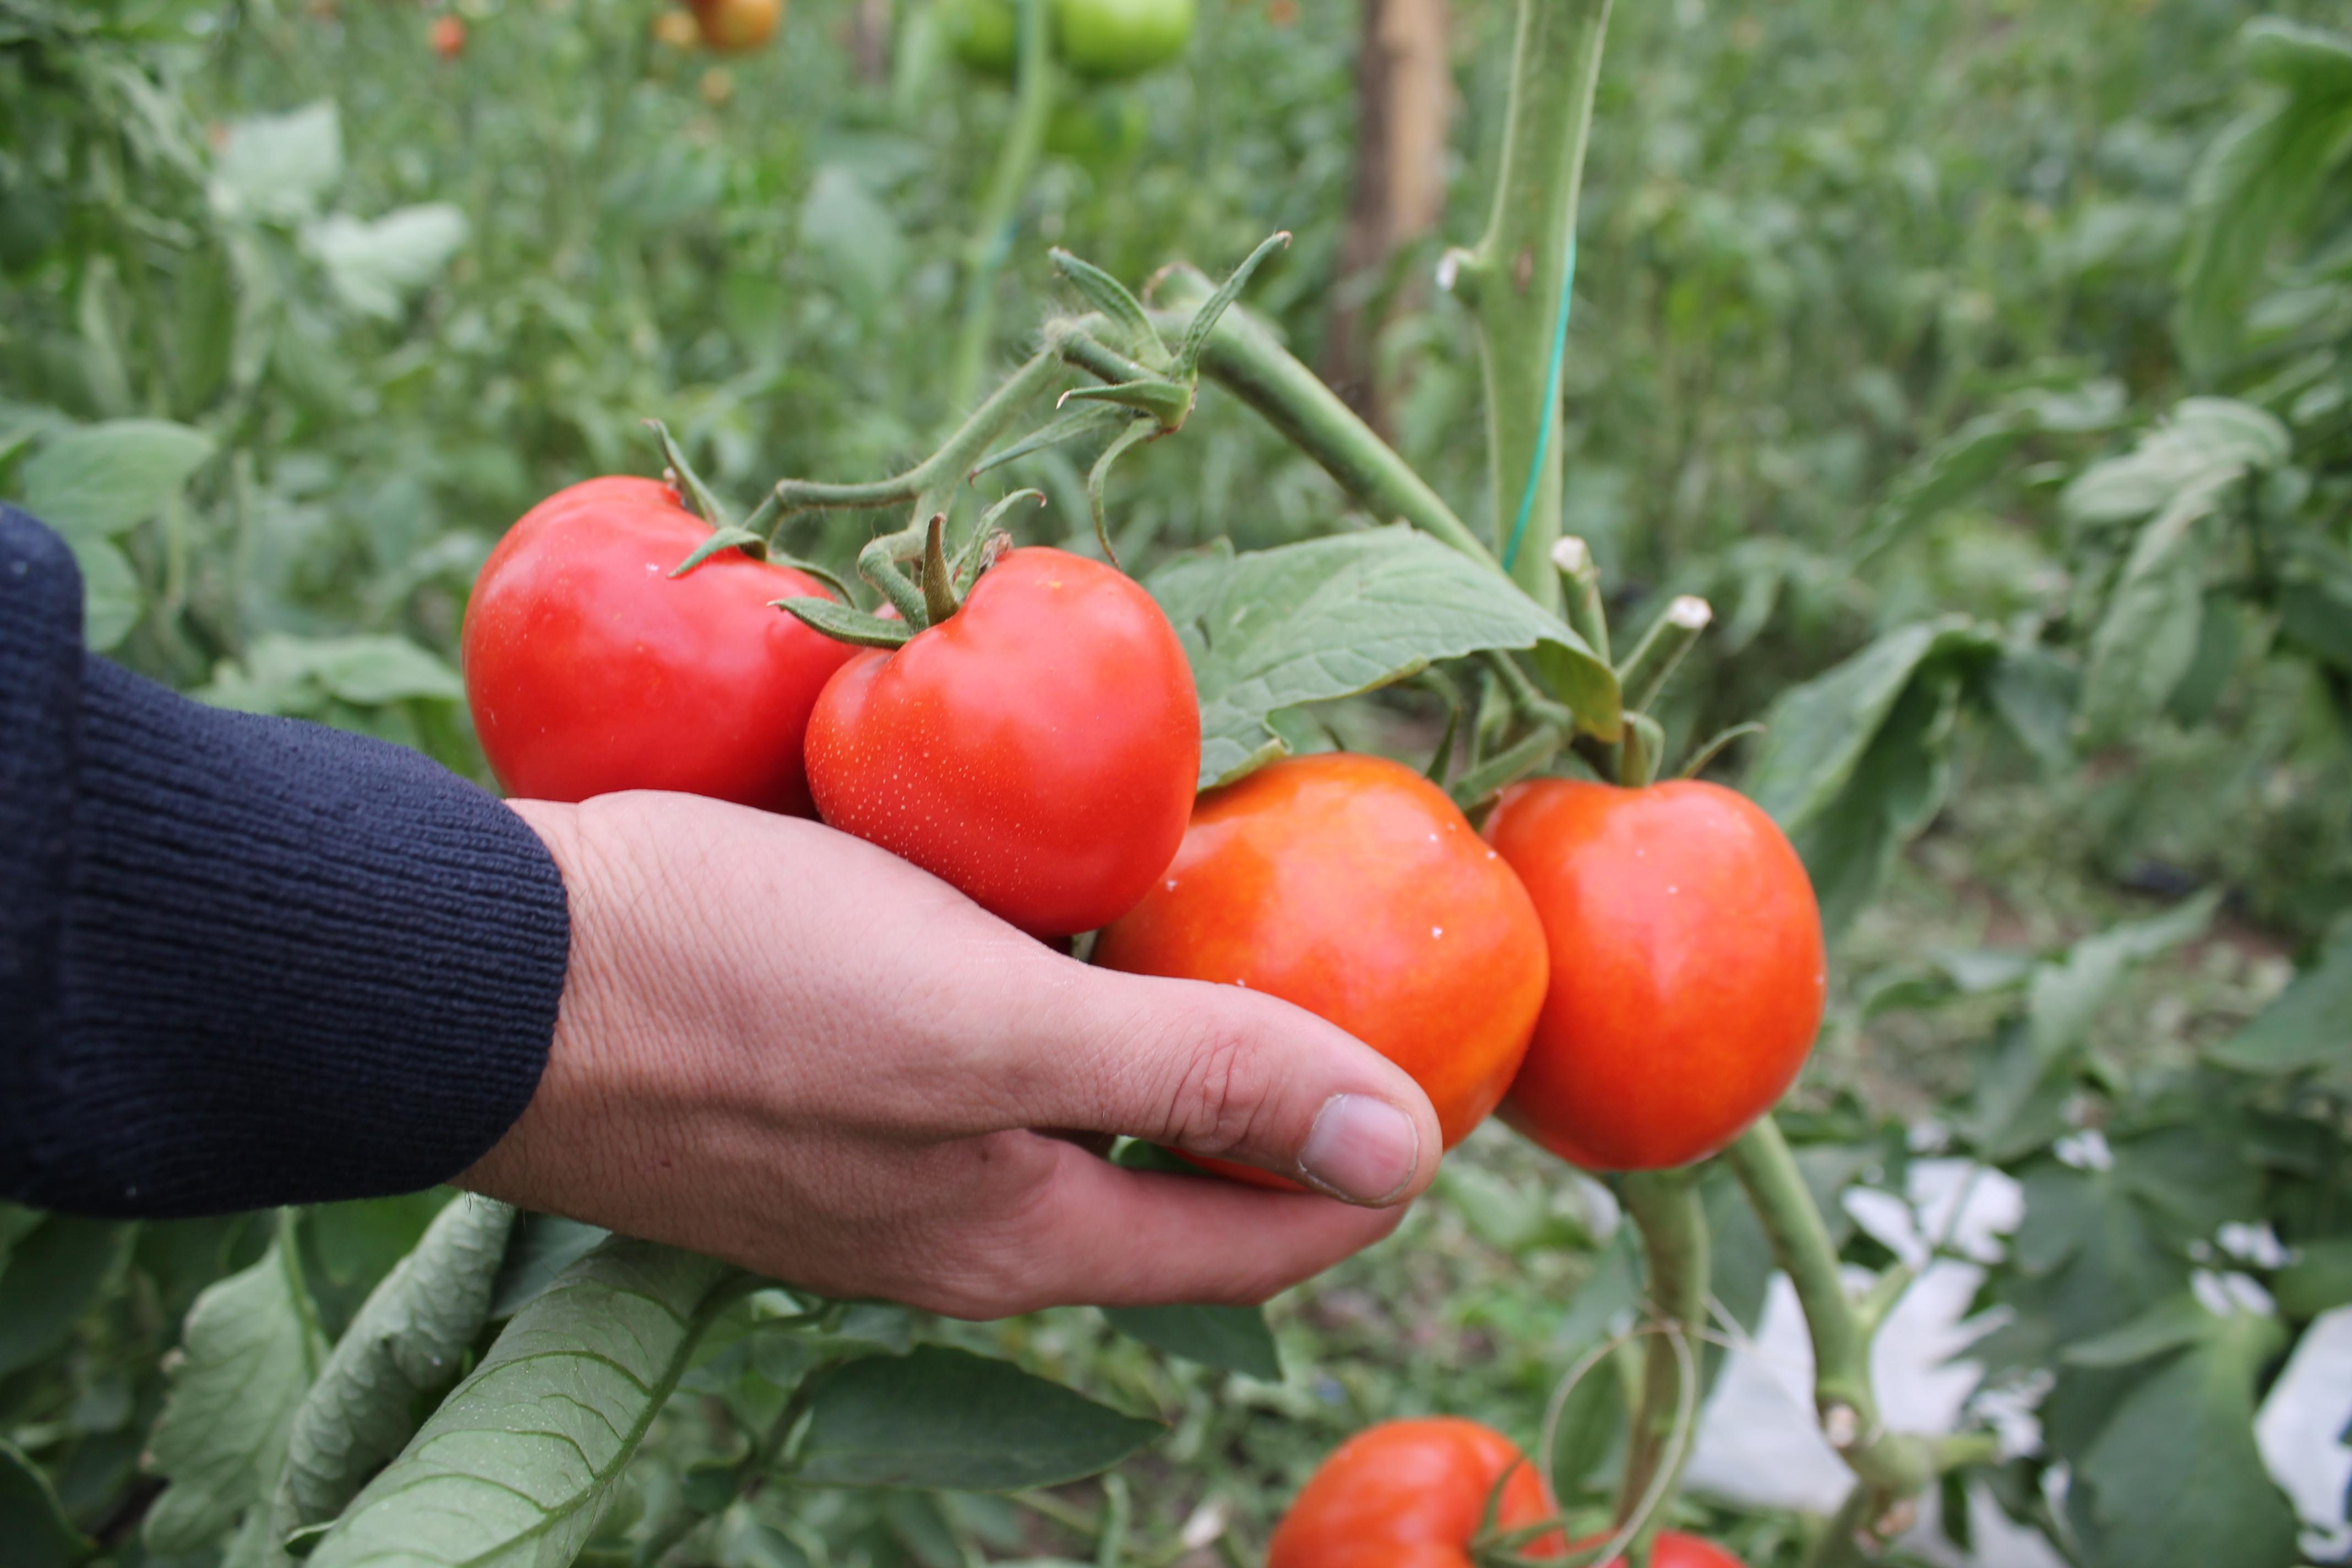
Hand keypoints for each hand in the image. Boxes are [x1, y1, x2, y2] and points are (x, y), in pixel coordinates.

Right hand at [461, 790, 1441, 1317]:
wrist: (484, 973)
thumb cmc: (742, 991)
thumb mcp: (993, 1026)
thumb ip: (1199, 1079)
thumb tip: (1407, 1150)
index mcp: (1027, 1234)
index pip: (1262, 1232)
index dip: (1370, 1155)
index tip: (1440, 1049)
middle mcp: (964, 1216)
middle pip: (1172, 1156)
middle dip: (1265, 1062)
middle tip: (1329, 928)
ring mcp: (882, 1153)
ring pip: (1072, 1086)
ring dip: (1147, 999)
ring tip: (1203, 875)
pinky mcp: (813, 1077)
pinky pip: (974, 1033)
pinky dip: (1038, 962)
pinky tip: (1038, 866)